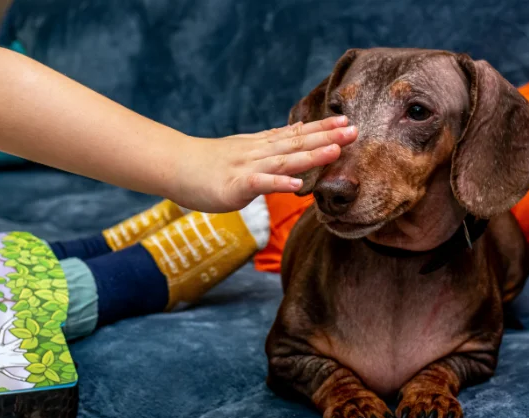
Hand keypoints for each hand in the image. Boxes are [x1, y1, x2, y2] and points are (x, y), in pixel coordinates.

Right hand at [174, 116, 357, 211]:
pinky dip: (278, 183)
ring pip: (284, 160)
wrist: (174, 165)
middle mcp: (259, 152)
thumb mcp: (243, 151)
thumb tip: (295, 137)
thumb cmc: (208, 163)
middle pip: (297, 143)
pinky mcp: (234, 185)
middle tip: (354, 130)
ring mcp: (247, 167)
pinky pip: (259, 184)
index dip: (322, 129)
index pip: (296, 134)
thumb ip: (269, 147)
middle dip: (327, 137)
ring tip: (336, 150)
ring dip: (311, 155)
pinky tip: (297, 185)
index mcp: (262, 146)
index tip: (347, 121)